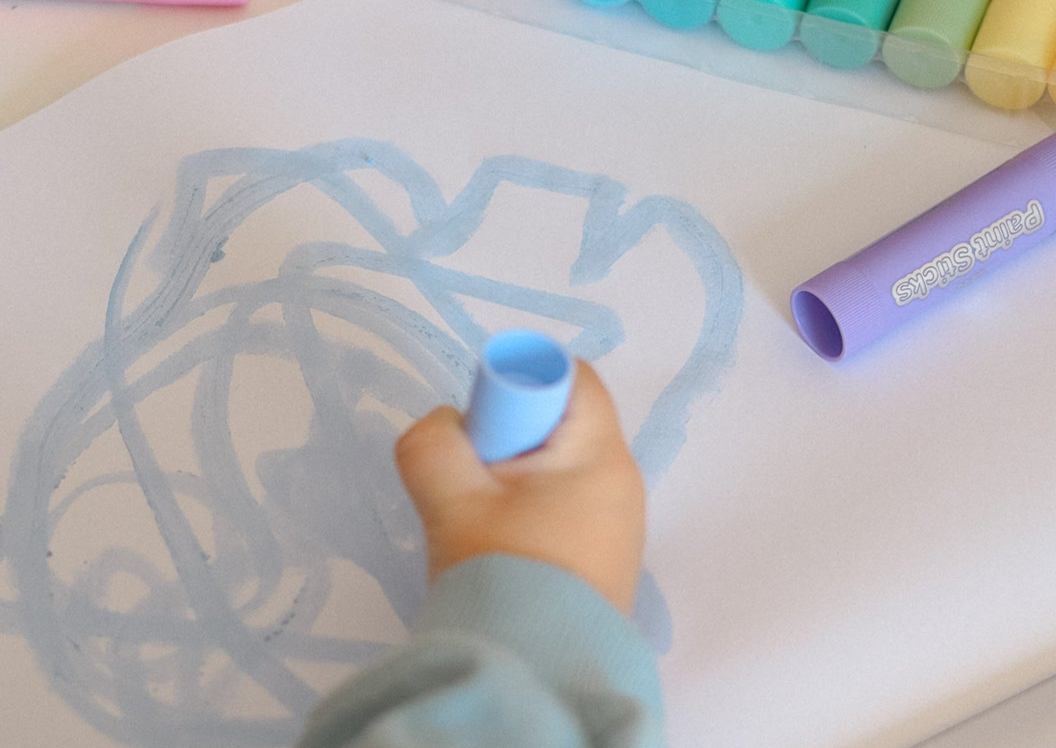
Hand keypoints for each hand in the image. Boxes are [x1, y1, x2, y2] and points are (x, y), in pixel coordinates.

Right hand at [395, 361, 644, 614]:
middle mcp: (622, 484)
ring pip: (553, 470)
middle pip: (559, 423)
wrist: (537, 676)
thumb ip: (433, 444)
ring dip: (509, 480)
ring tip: (478, 520)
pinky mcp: (600, 560)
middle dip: (506, 436)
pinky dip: (524, 514)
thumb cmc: (504, 574)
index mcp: (601, 456)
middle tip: (471, 474)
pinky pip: (560, 509)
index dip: (521, 381)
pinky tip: (496, 548)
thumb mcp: (452, 500)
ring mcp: (616, 526)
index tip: (481, 420)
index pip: (572, 377)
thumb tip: (444, 430)